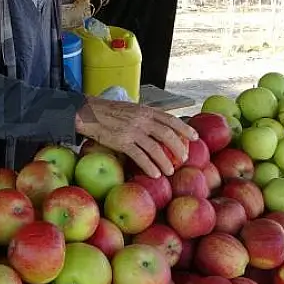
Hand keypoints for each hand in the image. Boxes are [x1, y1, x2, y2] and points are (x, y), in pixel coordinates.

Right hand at [74, 96, 196, 177]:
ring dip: (165, 162)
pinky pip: (140, 157)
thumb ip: (144, 117)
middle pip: (167, 134)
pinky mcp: (122, 142)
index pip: (170, 119)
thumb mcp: (130, 109)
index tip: (195, 137)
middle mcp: (142, 119)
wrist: (88, 113)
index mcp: (145, 110)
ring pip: (156, 148)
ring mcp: (132, 131)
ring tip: (170, 171)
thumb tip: (157, 128)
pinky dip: (150, 166)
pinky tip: (155, 174)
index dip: (184, 128)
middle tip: (184, 158)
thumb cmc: (108, 112)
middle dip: (179, 148)